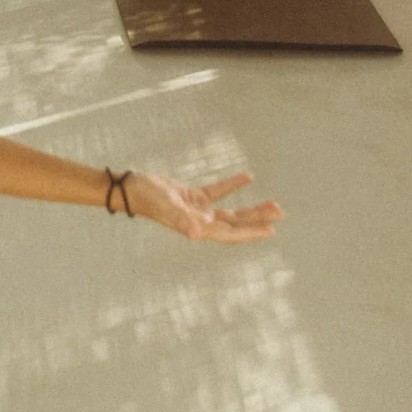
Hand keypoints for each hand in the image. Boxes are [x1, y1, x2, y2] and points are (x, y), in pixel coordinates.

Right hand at [122, 171, 282, 243]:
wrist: (132, 188)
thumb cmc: (147, 199)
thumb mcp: (166, 207)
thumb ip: (182, 220)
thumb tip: (199, 233)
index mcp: (199, 228)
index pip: (231, 233)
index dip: (250, 233)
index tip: (270, 230)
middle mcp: (202, 222)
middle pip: (236, 224)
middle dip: (258, 220)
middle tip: (280, 213)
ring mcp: (198, 210)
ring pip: (231, 212)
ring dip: (251, 208)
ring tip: (272, 203)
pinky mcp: (193, 197)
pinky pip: (218, 192)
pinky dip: (232, 186)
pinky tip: (248, 177)